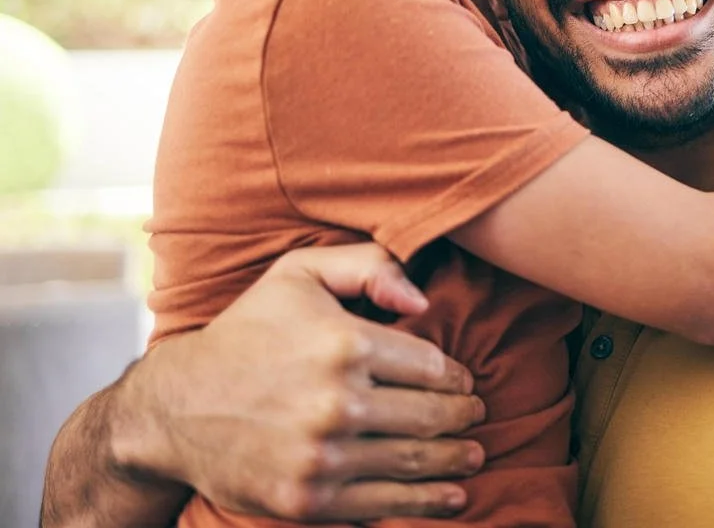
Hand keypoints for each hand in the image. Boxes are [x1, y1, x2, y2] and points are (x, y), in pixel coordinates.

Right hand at [112, 244, 485, 521]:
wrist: (177, 406)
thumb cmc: (248, 330)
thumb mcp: (299, 273)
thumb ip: (367, 268)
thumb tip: (423, 301)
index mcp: (343, 342)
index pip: (429, 365)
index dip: (456, 376)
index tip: (464, 381)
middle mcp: (337, 401)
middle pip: (429, 415)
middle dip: (463, 417)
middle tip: (478, 415)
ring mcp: (323, 457)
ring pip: (413, 462)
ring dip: (454, 459)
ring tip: (474, 453)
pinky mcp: (307, 501)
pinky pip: (383, 505)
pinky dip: (426, 502)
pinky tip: (452, 496)